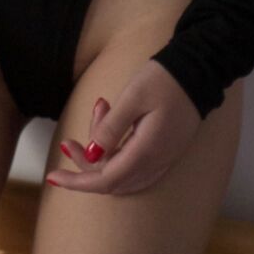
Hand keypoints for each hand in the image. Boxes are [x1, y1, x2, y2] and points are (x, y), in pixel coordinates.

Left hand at [44, 63, 199, 196]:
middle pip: (111, 180)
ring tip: (98, 113)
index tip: (53, 176)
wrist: (201, 71)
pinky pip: (134, 166)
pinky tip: (110, 126)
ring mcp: (163, 159)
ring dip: (100, 155)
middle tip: (69, 141)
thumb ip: (110, 128)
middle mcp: (156, 162)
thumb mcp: (132, 98)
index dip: (77, 182)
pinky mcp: (166, 152)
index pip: (105, 180)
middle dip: (85, 165)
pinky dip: (114, 153)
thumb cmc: (165, 79)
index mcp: (147, 151)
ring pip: (122, 173)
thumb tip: (92, 156)